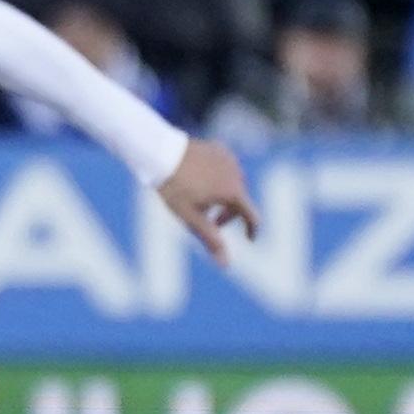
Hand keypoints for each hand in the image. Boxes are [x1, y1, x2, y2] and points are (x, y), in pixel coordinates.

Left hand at [158, 138, 260, 266]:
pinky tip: (199, 179)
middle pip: (240, 201)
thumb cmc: (174, 188)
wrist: (161, 153)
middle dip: (227, 214)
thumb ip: (210, 239)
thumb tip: (226, 264)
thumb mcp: (190, 217)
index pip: (252, 216)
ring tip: (200, 199)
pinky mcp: (220, 149)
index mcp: (233, 192)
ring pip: (232, 183)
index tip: (249, 239)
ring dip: (222, 195)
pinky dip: (217, 178)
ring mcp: (230, 160)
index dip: (251, 230)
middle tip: (210, 222)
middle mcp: (237, 174)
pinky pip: (224, 168)